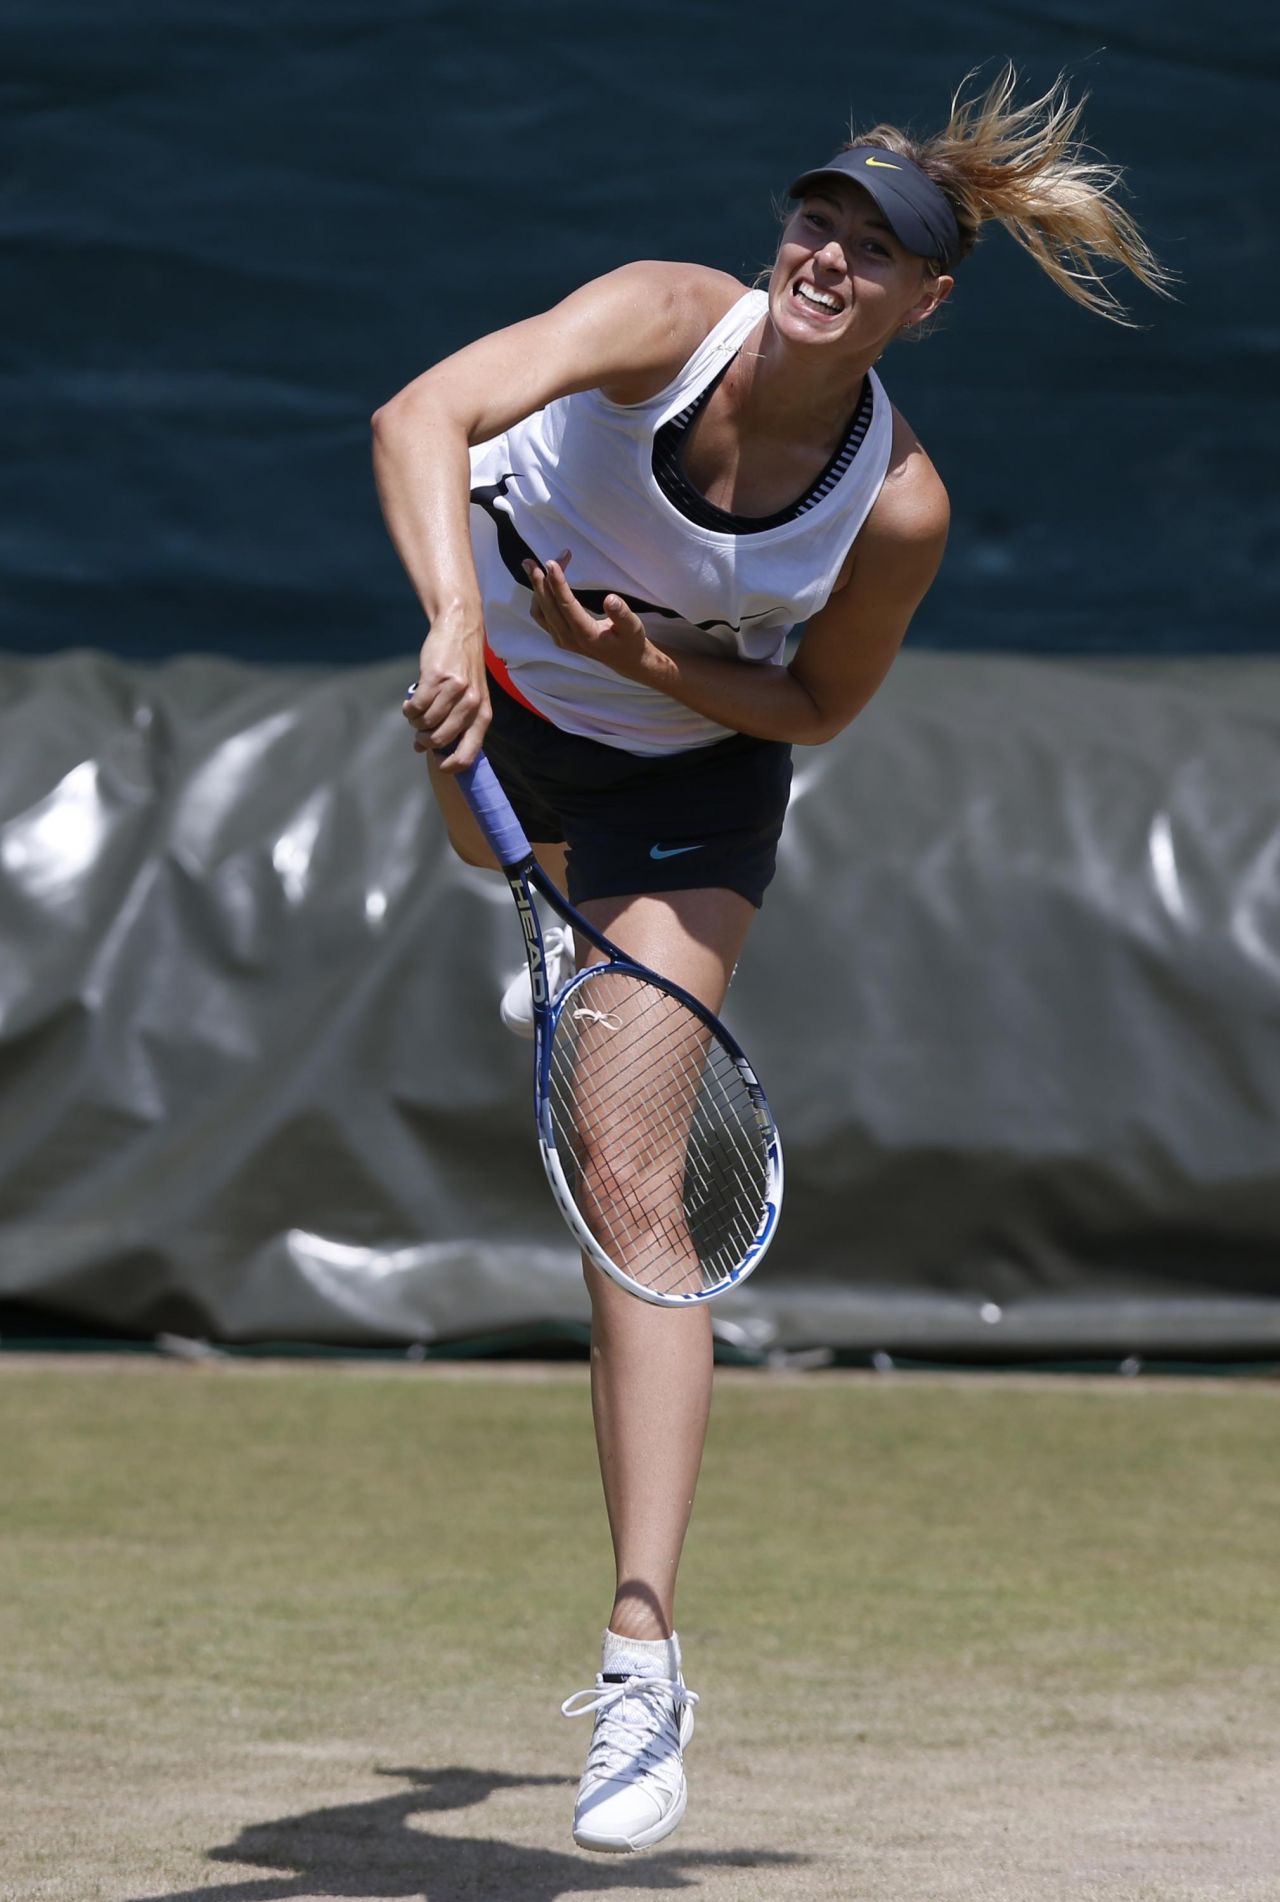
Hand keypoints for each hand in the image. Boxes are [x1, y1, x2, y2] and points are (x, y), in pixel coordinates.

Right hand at [402, 616, 489, 770]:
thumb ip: (451, 725)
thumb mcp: (469, 699)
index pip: (468, 755)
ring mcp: (455, 691)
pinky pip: (416, 706)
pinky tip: (410, 704)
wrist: (460, 630)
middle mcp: (472, 705)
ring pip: (425, 723)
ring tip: (415, 712)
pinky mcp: (436, 678)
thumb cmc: (463, 669)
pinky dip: (409, 709)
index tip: (437, 762)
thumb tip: (421, 749)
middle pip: (440, 740)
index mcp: (483, 716)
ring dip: (415, 722)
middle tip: (419, 730)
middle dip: (425, 739)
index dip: (450, 766)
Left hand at [525, 552, 650, 679]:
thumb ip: (622, 614)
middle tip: (531, 561)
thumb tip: (611, 599)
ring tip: (533, 566)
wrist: (626, 661)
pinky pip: (540, 615)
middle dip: (539, 581)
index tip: (551, 563)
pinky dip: (538, 596)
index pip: (566, 605)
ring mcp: (561, 638)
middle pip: (547, 607)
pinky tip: (541, 581)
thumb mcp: (633, 627)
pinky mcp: (558, 636)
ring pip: (540, 611)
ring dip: (535, 588)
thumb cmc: (630, 641)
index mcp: (586, 634)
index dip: (558, 583)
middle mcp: (568, 638)